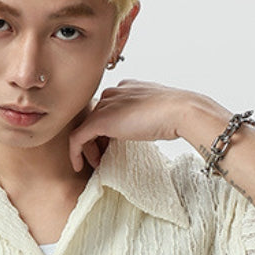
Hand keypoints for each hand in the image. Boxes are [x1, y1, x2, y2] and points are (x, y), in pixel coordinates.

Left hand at [68, 80, 198, 171]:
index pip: (108, 109)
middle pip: (95, 117)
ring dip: (88, 148)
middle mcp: (113, 92)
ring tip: (97, 163)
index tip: (111, 148)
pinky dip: (75, 152)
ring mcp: (105, 105)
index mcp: (127, 88)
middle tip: (103, 158)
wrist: (179, 111)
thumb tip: (142, 130)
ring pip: (86, 128)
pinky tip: (78, 165)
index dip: (107, 132)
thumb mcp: (155, 113)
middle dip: (96, 140)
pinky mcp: (99, 120)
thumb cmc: (175, 115)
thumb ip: (143, 117)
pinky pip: (78, 138)